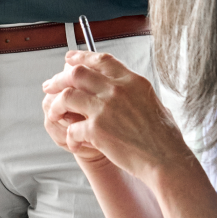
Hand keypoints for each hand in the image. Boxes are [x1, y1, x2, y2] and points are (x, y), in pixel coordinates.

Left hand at [42, 50, 190, 183]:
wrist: (167, 160)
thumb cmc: (164, 137)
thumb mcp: (153, 101)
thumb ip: (133, 91)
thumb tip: (119, 86)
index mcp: (132, 81)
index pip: (100, 60)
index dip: (81, 57)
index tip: (69, 59)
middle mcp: (117, 90)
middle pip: (77, 73)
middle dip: (59, 78)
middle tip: (50, 85)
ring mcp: (105, 108)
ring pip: (67, 96)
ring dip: (56, 104)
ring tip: (54, 111)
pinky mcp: (97, 129)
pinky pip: (72, 128)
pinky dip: (69, 136)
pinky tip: (73, 142)